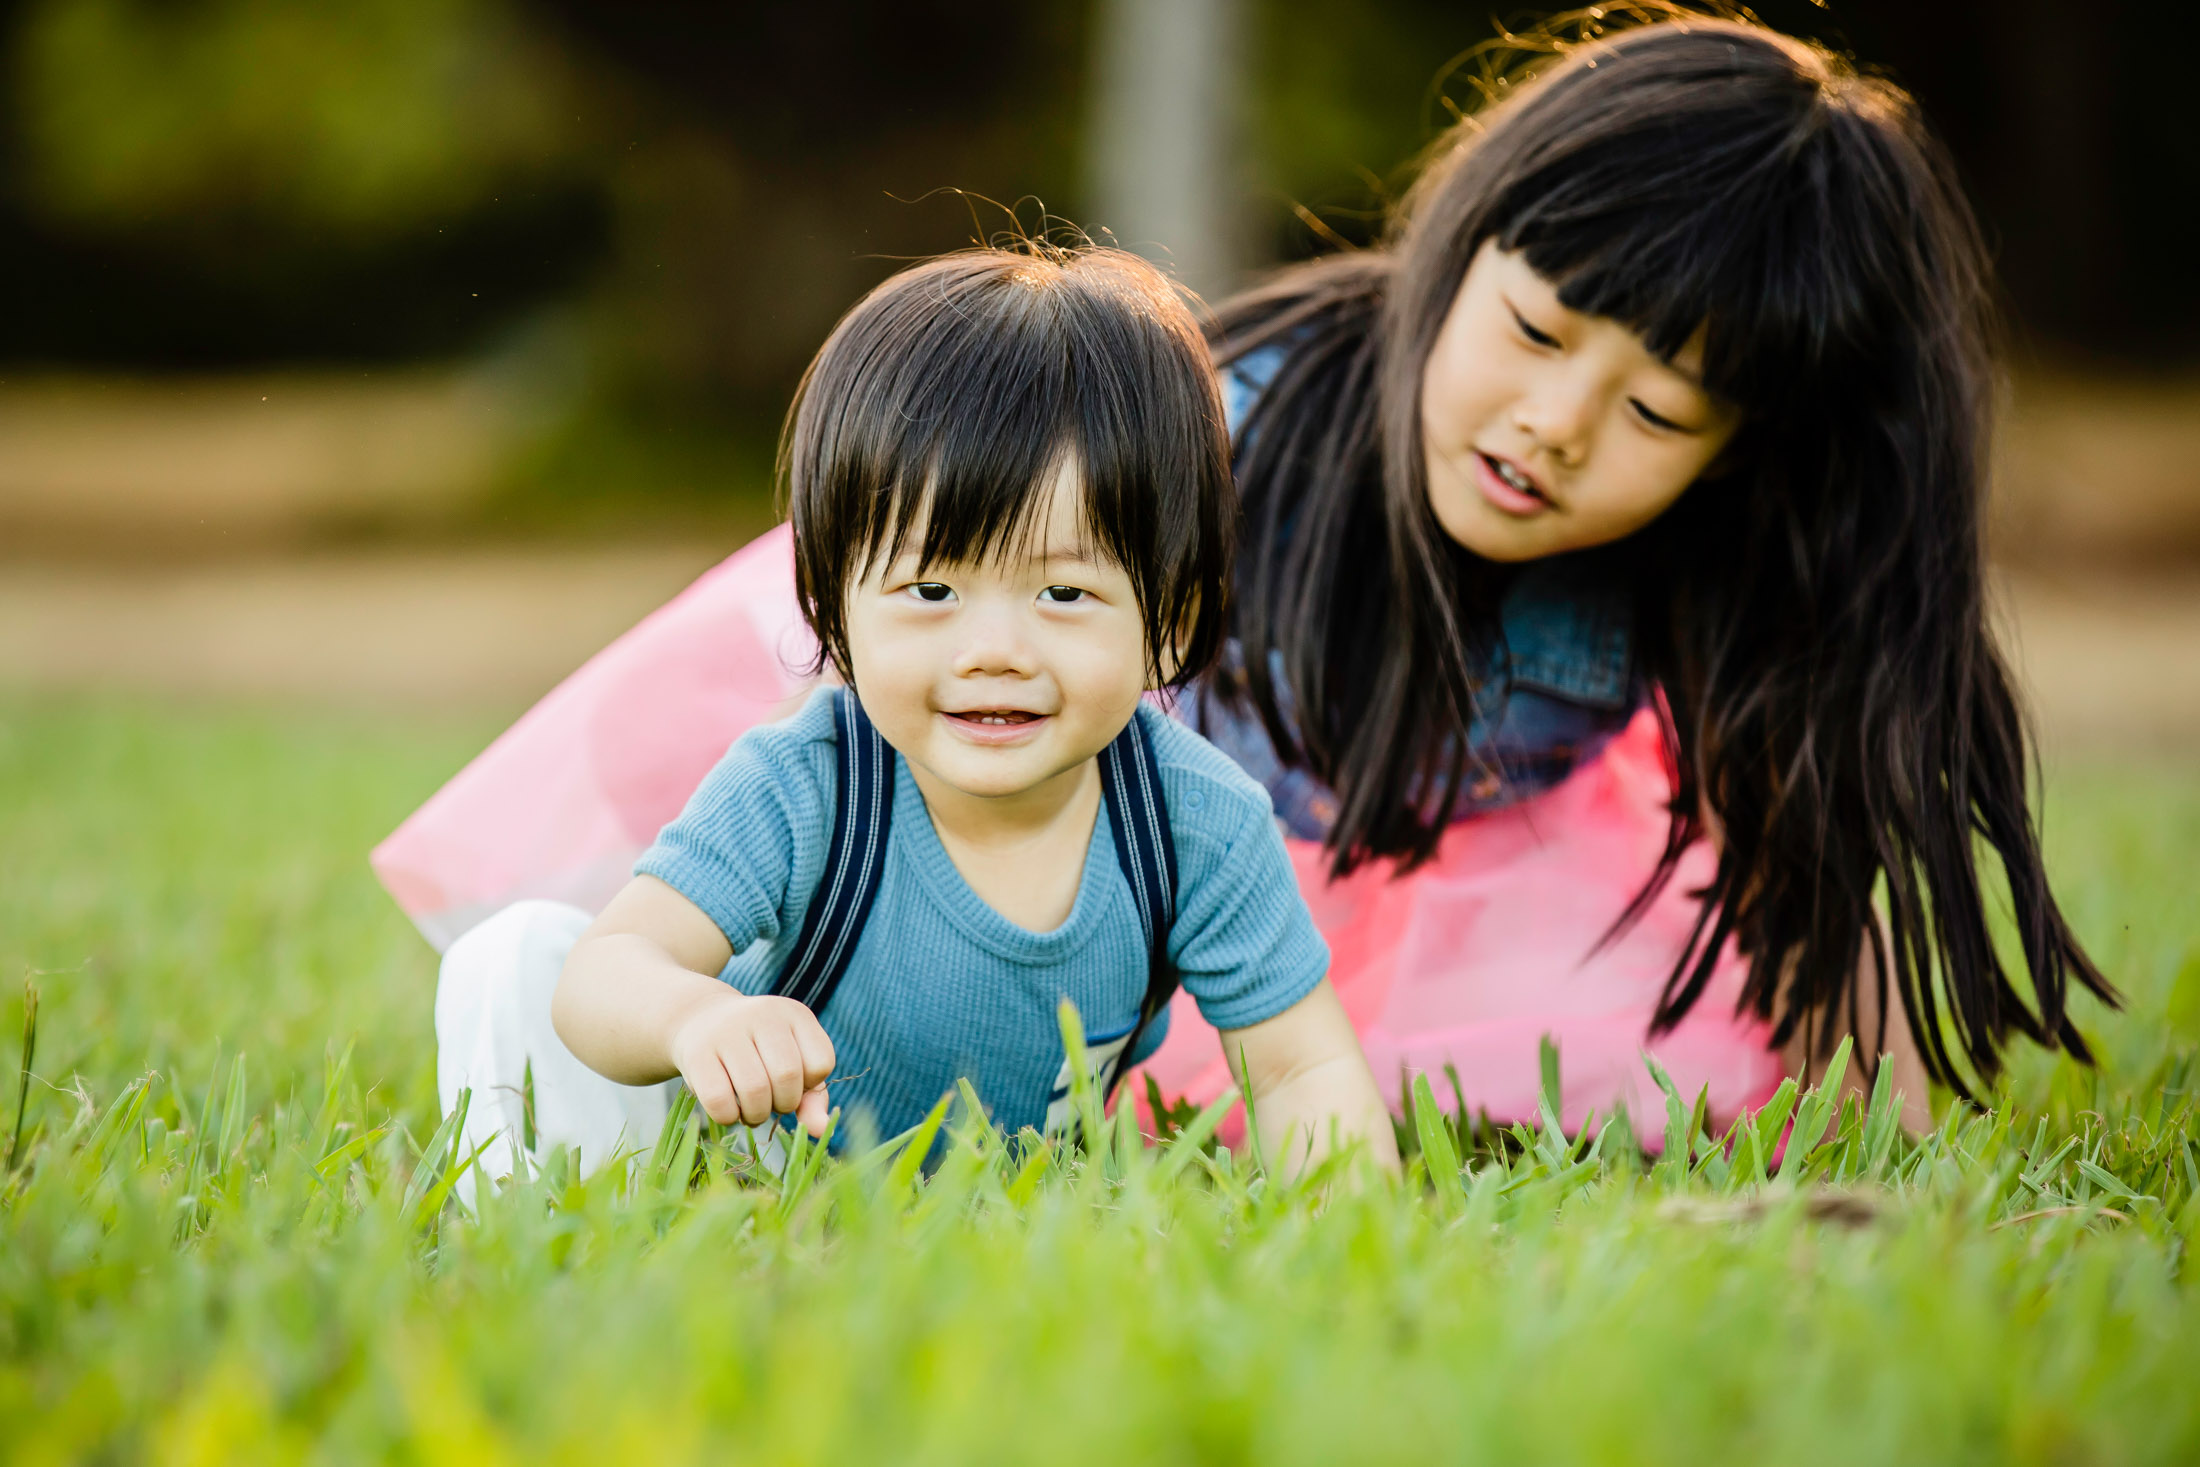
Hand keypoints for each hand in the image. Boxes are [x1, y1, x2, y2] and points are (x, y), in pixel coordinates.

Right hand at [667, 992, 835, 1136]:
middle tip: (770, 1104)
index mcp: (794, 1014)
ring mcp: (727, 1031)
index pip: (821, 1063)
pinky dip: (728, 1117)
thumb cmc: (757, 1052)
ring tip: (750, 1111)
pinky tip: (728, 1110)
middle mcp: (763, 1015)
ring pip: (755, 1090)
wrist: (701, 1021)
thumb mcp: (792, 1063)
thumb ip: (813, 1097)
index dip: (809, 1086)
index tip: (792, 1083)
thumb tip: (822, 1130)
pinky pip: (719, 1100)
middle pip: (788, 1077)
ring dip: (756, 1115)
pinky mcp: (697, 1053)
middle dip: (783, 1104)